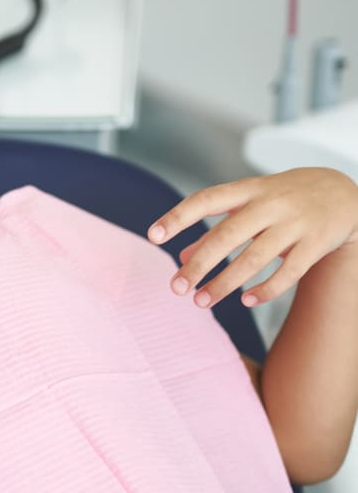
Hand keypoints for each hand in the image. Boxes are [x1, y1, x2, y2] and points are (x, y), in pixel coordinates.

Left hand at [148, 168, 357, 307]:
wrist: (344, 193)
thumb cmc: (283, 200)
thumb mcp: (249, 205)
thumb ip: (215, 229)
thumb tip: (181, 259)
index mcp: (247, 190)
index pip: (206, 199)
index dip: (178, 217)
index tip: (153, 236)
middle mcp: (269, 204)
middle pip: (226, 235)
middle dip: (199, 264)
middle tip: (176, 288)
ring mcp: (295, 223)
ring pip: (254, 258)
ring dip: (225, 283)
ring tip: (201, 302)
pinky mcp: (316, 242)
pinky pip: (289, 271)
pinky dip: (266, 289)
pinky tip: (246, 302)